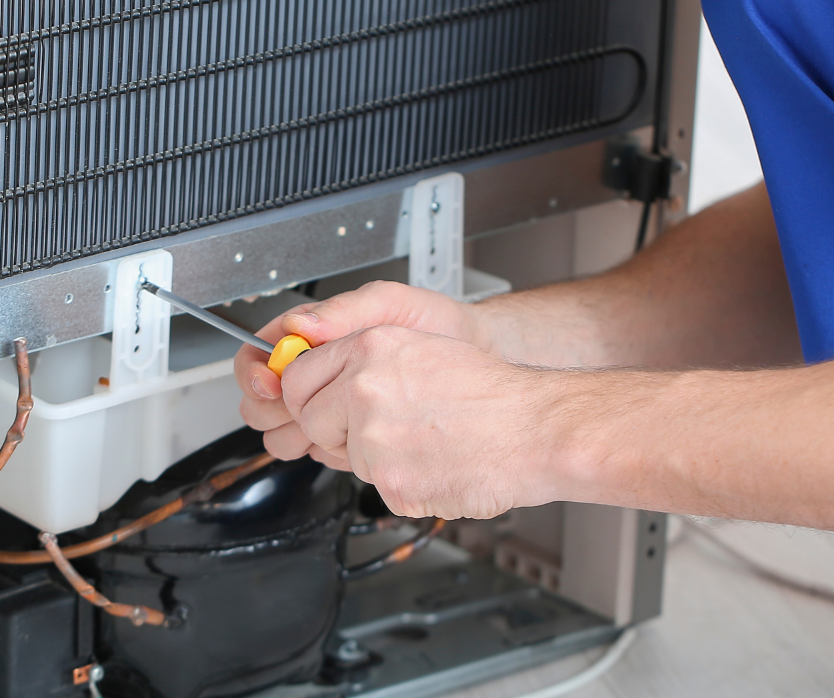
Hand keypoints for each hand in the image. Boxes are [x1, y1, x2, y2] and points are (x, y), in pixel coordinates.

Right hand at [235, 280, 483, 447]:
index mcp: (311, 337)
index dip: (254, 373)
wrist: (472, 355)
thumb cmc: (433, 323)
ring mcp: (329, 406)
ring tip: (335, 422)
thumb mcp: (389, 304)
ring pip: (282, 433)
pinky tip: (356, 438)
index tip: (270, 384)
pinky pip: (317, 451)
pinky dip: (329, 449)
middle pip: (260, 402)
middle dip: (274, 410)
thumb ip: (343, 311)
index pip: (256, 356)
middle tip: (304, 408)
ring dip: (299, 434)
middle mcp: (314, 373)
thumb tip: (299, 325)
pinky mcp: (347, 434)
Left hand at [279, 324, 564, 517]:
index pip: (297, 377)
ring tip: (426, 442)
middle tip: (382, 429)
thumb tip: (321, 382)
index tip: (320, 405)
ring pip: (345, 457)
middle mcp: (365, 387)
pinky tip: (437, 463)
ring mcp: (374, 437)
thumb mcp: (421, 348)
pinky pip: (377, 487)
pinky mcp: (389, 481)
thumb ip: (364, 361)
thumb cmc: (492, 394)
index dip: (308, 397)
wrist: (536, 429)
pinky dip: (405, 483)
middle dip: (335, 432)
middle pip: (309, 421)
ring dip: (377, 458)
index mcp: (371, 347)